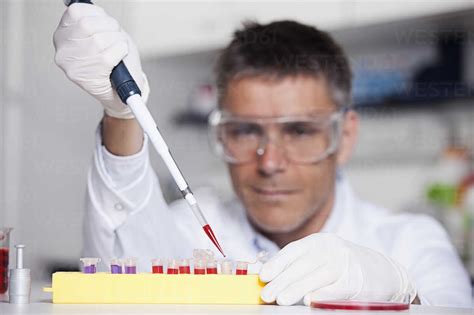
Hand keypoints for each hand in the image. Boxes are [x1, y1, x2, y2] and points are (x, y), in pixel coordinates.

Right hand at [53, 3, 149, 118]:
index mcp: (62, 36)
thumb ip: (93, 20)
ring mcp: (74, 64)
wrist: (120, 92)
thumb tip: (86, 5)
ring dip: (117, 40)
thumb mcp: (100, 35)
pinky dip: (121, 52)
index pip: (76, 12)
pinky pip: (109, 54)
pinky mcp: (88, 76)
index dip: (97, 14)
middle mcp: (63, 51)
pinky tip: (119, 58)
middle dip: (109, 27)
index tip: (104, 23)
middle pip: (88, 24)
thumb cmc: (113, 61)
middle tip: (115, 37)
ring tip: (117, 49)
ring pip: (100, 39)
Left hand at [259, 233, 415, 305]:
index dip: (277, 263)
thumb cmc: (343, 266)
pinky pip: (336, 288)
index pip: (294, 250)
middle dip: (282, 281)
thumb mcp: (321, 257)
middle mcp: (332, 249)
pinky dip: (322, 294)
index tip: (263, 276)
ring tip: (281, 300)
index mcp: (319, 241)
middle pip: (303, 265)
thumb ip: (299, 264)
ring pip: (317, 276)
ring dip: (297, 289)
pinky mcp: (357, 281)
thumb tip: (269, 275)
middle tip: (267, 294)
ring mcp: (346, 264)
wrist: (382, 272)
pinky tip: (308, 300)